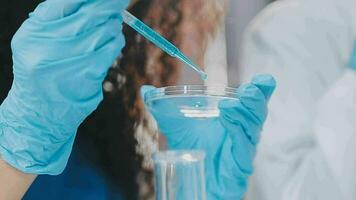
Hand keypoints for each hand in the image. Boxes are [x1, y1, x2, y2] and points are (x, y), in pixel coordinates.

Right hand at [0, 0, 127, 174]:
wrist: (40, 112)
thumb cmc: (41, 72)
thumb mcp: (37, 42)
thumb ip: (57, 20)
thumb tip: (92, 2)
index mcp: (33, 32)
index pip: (65, 1)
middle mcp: (48, 45)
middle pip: (89, 14)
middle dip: (109, 5)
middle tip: (120, 1)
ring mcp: (69, 61)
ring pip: (104, 30)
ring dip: (114, 24)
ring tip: (113, 25)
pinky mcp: (88, 75)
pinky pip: (111, 49)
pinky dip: (116, 41)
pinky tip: (115, 40)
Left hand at [142, 74, 275, 198]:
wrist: (189, 178)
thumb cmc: (189, 150)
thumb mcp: (174, 125)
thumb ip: (161, 107)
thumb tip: (145, 90)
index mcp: (234, 119)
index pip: (251, 102)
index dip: (261, 90)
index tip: (263, 80)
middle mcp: (242, 131)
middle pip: (257, 113)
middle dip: (257, 99)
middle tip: (250, 88)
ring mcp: (242, 148)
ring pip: (253, 128)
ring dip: (245, 113)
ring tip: (232, 103)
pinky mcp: (240, 164)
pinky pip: (243, 146)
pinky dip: (237, 131)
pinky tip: (228, 118)